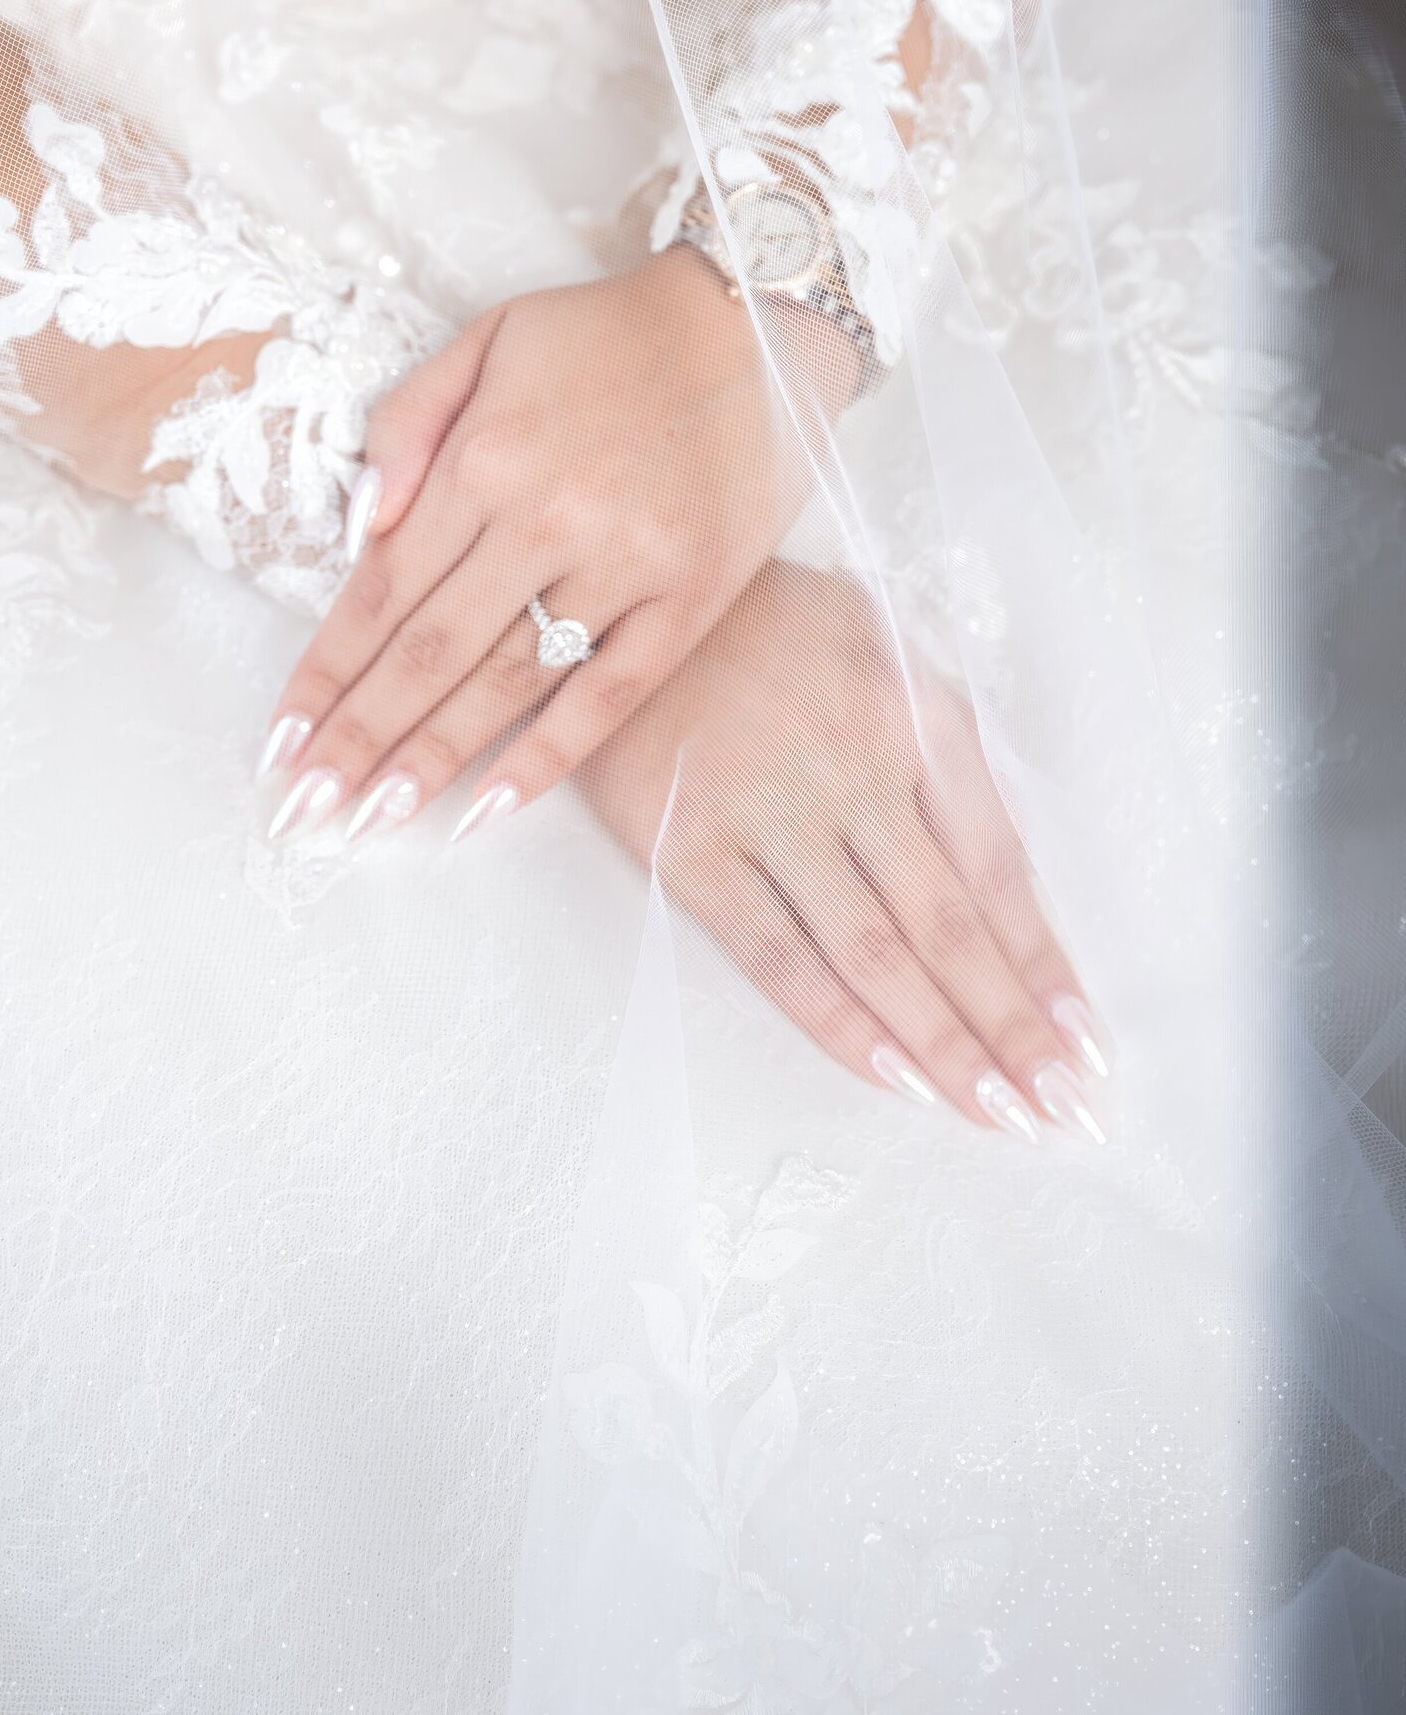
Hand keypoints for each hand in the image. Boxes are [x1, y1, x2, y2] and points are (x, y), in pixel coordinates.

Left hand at [261, 248, 861, 840]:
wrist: (755, 323)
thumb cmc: (608, 336)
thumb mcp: (484, 338)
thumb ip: (407, 424)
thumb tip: (359, 526)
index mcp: (484, 459)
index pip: (380, 591)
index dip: (324, 672)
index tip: (280, 738)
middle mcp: (543, 521)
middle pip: (428, 652)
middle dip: (358, 737)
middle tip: (304, 808)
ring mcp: (621, 568)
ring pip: (505, 684)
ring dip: (431, 759)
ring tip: (371, 821)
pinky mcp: (687, 600)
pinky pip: (607, 696)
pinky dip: (546, 757)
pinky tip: (488, 808)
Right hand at [580, 561, 1112, 1142]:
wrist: (630, 601)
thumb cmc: (766, 621)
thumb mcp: (880, 639)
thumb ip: (941, 736)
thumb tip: (1000, 845)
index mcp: (915, 717)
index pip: (999, 866)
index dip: (1044, 962)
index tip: (1083, 1036)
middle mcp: (857, 771)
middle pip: (952, 927)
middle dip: (1014, 1028)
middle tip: (1063, 1107)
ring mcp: (772, 816)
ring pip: (878, 955)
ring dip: (945, 1046)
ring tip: (998, 1113)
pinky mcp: (692, 849)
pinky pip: (778, 956)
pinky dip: (839, 1024)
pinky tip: (892, 1076)